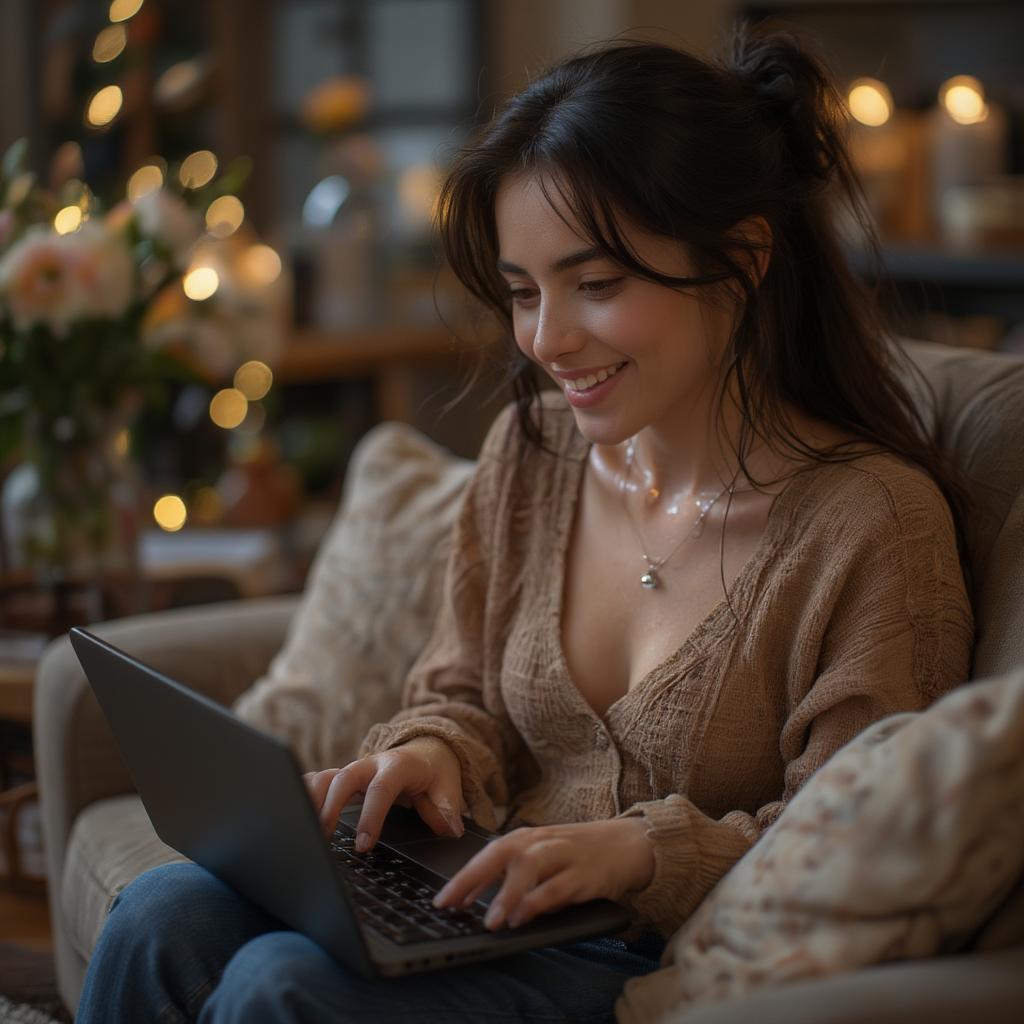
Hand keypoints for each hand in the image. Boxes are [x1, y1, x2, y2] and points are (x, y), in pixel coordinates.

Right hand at [304, 736, 467, 850]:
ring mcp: (355, 769)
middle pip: (344, 778)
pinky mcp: (343, 778)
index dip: (372, 815)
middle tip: (323, 838)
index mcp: (399, 766)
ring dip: (310, 798)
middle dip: (331, 807)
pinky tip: (292, 812)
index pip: (382, 788)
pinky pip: (319, 780)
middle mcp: (372, 764)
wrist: (427, 749)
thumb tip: (449, 826)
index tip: (364, 845)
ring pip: (326, 776)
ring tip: (299, 827)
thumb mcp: (448, 785)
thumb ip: (447, 805)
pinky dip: (303, 793)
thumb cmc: (436, 771)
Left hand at [431, 816, 654, 929]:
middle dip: (471, 879)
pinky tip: (523, 916)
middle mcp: (541, 842)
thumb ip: (510, 874)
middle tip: (450, 905)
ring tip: (489, 920)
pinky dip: (538, 902)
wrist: (626, 843)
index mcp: (526, 838)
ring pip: (528, 868)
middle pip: (500, 854)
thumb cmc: (577, 853)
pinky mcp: (585, 875)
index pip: (486, 855)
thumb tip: (471, 897)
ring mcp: (563, 856)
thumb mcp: (541, 857)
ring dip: (506, 893)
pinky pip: (558, 888)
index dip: (462, 877)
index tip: (440, 901)